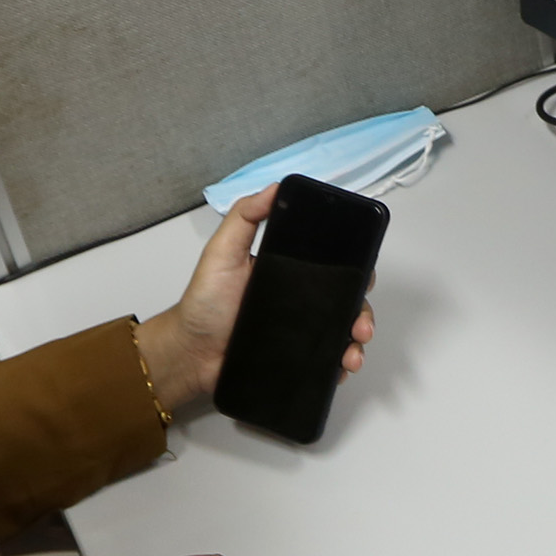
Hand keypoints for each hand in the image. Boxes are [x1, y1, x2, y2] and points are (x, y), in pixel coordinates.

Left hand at [133, 185, 375, 413]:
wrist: (191, 353)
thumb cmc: (204, 302)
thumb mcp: (222, 252)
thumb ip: (244, 217)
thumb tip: (275, 187)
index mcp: (290, 271)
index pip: (333, 265)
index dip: (355, 268)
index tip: (365, 274)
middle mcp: (301, 300)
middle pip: (346, 301)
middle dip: (362, 312)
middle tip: (360, 324)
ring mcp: (301, 331)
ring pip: (342, 332)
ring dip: (356, 341)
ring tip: (351, 353)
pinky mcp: (296, 358)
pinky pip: (327, 360)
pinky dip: (341, 364)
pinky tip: (342, 367)